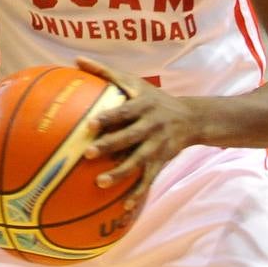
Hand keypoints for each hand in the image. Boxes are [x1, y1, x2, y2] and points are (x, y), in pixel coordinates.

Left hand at [77, 57, 199, 213]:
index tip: (89, 124)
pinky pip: (149, 179)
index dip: (108, 118)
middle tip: (88, 154)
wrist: (191, 118)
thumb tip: (76, 59)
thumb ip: (105, 72)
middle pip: (130, 138)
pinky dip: (138, 193)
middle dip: (110, 146)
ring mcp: (157, 146)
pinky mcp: (161, 162)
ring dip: (120, 174)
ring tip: (100, 183)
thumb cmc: (154, 98)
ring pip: (139, 162)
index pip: (124, 112)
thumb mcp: (134, 82)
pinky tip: (124, 207)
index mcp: (143, 106)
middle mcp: (151, 126)